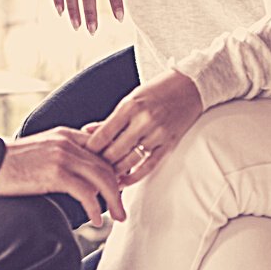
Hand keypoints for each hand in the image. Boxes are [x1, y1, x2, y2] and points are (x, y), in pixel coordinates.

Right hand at [0, 127, 126, 227]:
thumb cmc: (9, 163)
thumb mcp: (41, 151)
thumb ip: (62, 156)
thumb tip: (79, 178)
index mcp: (66, 135)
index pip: (102, 149)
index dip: (116, 170)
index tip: (120, 188)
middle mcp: (68, 142)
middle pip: (107, 164)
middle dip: (119, 188)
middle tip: (122, 209)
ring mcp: (62, 156)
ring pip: (102, 178)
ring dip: (114, 200)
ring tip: (116, 217)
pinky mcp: (55, 173)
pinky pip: (86, 192)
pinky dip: (95, 208)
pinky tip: (95, 219)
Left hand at [85, 70, 203, 184]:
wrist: (190, 87)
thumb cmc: (157, 91)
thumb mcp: (131, 99)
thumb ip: (110, 119)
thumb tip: (86, 132)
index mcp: (130, 106)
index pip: (103, 134)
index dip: (90, 148)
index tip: (81, 155)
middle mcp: (144, 120)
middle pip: (114, 150)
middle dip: (100, 162)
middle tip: (89, 169)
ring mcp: (158, 133)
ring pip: (130, 160)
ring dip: (115, 172)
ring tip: (103, 178)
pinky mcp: (169, 144)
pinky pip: (148, 166)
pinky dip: (134, 177)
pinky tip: (123, 182)